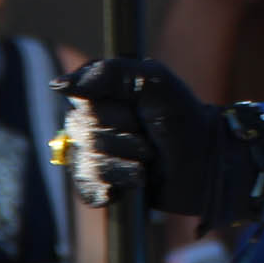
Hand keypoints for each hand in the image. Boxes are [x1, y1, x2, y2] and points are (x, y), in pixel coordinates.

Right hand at [52, 57, 223, 213]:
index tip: (138, 111)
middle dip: (125, 138)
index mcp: (102, 93)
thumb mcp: (154, 82)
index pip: (82, 102)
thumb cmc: (183, 118)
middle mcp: (92, 122)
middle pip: (85, 133)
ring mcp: (94, 154)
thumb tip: (57, 86)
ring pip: (87, 162)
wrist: (206, 163)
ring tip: (148, 161)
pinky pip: (87, 189)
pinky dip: (113, 187)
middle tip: (149, 138)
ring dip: (126, 163)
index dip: (113, 112)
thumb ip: (109, 73)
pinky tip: (131, 184)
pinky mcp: (100, 185)